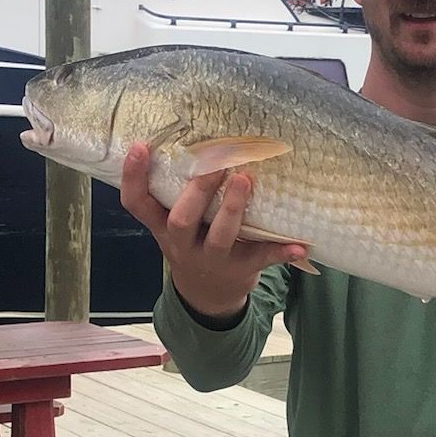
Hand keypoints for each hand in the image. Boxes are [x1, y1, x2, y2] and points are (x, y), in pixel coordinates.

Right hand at [120, 145, 308, 319]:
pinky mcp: (242, 269)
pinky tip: (301, 243)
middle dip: (198, 191)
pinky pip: (263, 259)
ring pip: (219, 237)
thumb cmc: (193, 243)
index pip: (138, 204)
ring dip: (233, 209)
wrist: (207, 296)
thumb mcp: (174, 224)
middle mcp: (183, 245)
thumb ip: (177, 193)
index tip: (140, 146)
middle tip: (215, 162)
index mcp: (163, 228)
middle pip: (182, 220)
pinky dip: (282, 251)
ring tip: (245, 180)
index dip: (134, 177)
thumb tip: (200, 141)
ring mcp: (212, 259)